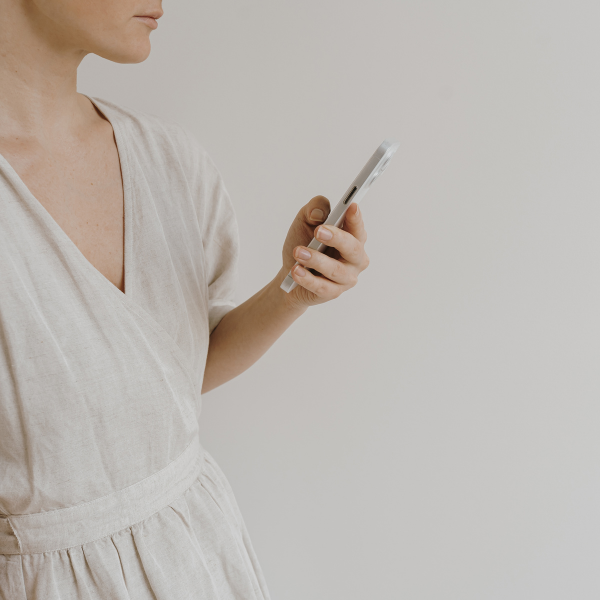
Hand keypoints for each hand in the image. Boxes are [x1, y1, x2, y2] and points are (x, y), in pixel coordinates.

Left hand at [279, 195, 369, 309]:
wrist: (291, 272)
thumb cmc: (304, 243)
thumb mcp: (305, 221)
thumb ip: (314, 209)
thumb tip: (318, 214)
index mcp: (353, 237)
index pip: (358, 227)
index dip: (356, 218)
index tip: (351, 206)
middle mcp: (355, 259)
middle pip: (352, 248)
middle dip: (336, 238)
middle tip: (318, 231)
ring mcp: (346, 278)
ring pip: (335, 269)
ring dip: (316, 260)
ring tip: (298, 252)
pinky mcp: (333, 292)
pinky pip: (322, 287)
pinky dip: (307, 278)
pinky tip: (296, 270)